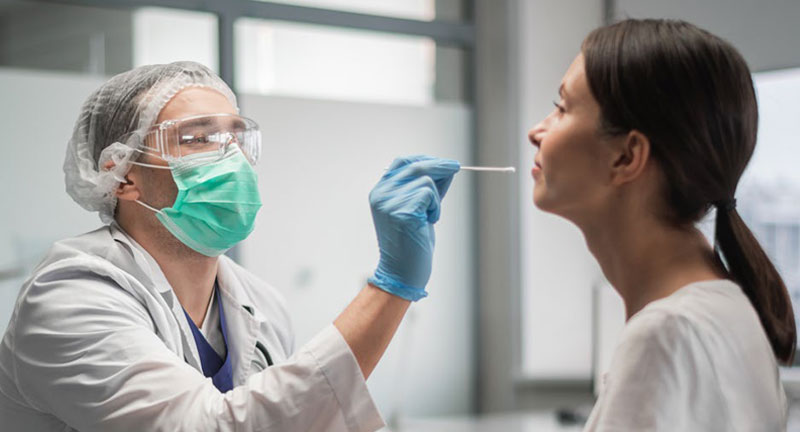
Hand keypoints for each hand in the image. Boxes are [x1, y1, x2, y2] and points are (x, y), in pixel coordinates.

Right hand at [367, 155, 460, 300]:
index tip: (444, 163)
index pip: (402, 162)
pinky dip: (436, 206)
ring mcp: (390, 202)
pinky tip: (429, 221)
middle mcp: (381, 194)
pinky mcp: (402, 211)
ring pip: (425, 180)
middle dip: (440, 166)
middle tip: (456, 167)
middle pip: (415, 166)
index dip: (425, 159)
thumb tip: (446, 168)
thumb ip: (426, 188)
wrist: (402, 272)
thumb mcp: (417, 209)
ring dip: (436, 197)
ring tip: (430, 216)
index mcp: (380, 192)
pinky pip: (429, 194)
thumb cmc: (411, 243)